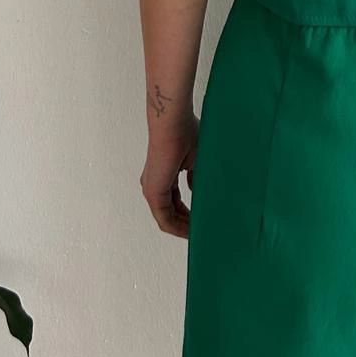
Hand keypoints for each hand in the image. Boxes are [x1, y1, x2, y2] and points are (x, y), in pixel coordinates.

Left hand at [140, 117, 198, 236]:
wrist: (173, 122)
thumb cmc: (185, 133)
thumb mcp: (195, 160)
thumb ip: (195, 177)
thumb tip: (196, 189)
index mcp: (163, 176)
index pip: (175, 202)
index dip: (188, 213)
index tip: (203, 219)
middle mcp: (154, 185)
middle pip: (170, 213)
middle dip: (187, 224)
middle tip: (203, 231)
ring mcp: (152, 190)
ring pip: (167, 219)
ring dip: (183, 228)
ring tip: (200, 233)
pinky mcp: (153, 193)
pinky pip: (165, 219)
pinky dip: (178, 227)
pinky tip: (192, 231)